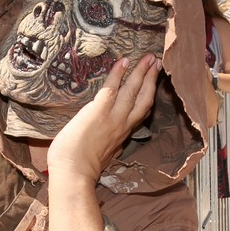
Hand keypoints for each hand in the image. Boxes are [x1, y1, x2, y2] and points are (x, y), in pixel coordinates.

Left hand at [46, 54, 159, 182]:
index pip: (142, 111)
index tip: (152, 81)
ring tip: (147, 57)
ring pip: (133, 90)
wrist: (73, 173)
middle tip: (156, 62)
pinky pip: (112, 88)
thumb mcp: (104, 154)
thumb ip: (111, 143)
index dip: (149, 94)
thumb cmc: (81, 167)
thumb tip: (113, 140)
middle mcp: (123, 124)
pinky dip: (118, 74)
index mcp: (124, 134)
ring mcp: (112, 117)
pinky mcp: (99, 112)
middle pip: (144, 98)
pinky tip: (123, 62)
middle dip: (151, 78)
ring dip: (141, 72)